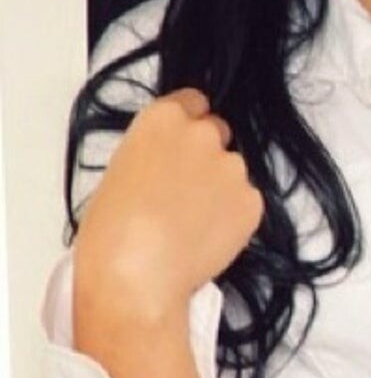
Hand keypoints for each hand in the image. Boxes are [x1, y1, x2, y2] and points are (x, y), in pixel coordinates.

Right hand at [74, 88, 265, 321]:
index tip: (182, 145)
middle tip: (186, 191)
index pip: (192, 102)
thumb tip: (169, 167)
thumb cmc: (110, 230)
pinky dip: (233, 217)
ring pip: (232, 172)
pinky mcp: (253, 201)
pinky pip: (246, 203)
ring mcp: (232, 167)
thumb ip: (154, 154)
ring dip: (221, 189)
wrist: (135, 275)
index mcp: (163, 120)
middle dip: (206, 155)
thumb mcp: (120, 171)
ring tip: (192, 224)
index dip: (188, 123)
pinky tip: (207, 238)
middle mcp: (203, 134)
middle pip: (216, 133)